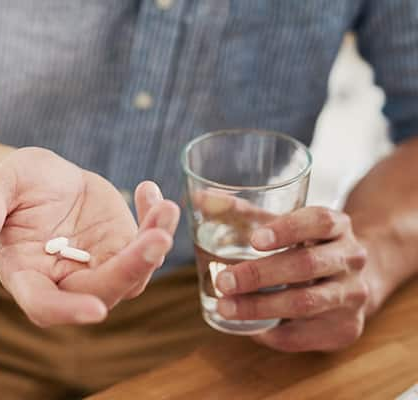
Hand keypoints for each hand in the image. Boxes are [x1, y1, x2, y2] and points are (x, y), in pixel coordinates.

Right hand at [0, 148, 179, 326]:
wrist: (40, 177)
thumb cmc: (12, 185)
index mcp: (26, 274)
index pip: (44, 304)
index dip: (67, 311)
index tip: (95, 309)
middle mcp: (64, 280)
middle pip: (100, 290)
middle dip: (130, 269)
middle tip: (155, 239)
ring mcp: (97, 266)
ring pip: (133, 274)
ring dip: (153, 245)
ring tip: (164, 208)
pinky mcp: (120, 248)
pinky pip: (146, 245)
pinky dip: (155, 222)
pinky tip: (150, 191)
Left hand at [214, 206, 370, 351]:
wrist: (351, 282)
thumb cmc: (303, 247)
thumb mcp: (281, 226)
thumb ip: (242, 212)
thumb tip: (199, 198)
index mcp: (337, 226)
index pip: (320, 221)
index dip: (287, 229)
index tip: (254, 239)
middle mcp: (351, 258)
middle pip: (307, 265)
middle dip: (260, 275)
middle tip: (223, 281)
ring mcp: (352, 295)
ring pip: (305, 302)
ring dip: (260, 307)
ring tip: (225, 307)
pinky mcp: (346, 328)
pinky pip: (304, 334)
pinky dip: (272, 333)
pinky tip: (248, 329)